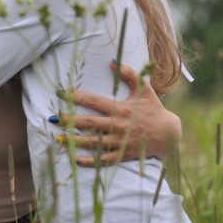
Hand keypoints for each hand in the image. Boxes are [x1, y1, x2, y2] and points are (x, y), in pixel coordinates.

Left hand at [53, 62, 181, 166]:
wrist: (170, 133)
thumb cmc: (154, 109)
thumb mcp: (144, 89)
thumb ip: (129, 74)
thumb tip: (112, 61)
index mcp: (120, 109)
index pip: (93, 101)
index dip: (75, 97)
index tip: (60, 93)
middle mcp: (118, 126)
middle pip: (89, 123)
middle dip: (69, 121)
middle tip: (52, 118)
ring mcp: (120, 142)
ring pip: (94, 143)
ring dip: (74, 141)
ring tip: (58, 139)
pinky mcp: (123, 154)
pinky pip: (104, 160)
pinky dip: (90, 161)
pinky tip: (76, 160)